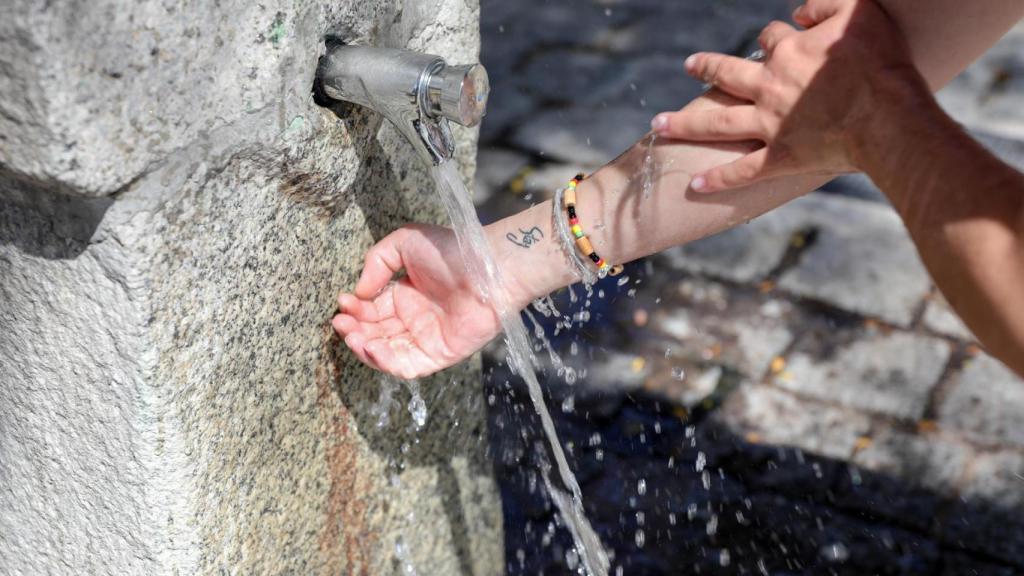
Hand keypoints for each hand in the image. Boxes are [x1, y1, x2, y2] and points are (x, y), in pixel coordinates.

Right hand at [332, 224, 501, 379]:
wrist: (490, 267)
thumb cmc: (453, 251)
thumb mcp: (405, 243)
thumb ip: (377, 262)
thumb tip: (359, 292)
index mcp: (405, 296)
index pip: (371, 310)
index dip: (354, 310)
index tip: (343, 302)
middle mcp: (414, 319)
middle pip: (375, 333)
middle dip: (354, 330)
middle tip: (340, 323)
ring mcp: (426, 339)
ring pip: (387, 353)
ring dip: (365, 348)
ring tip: (352, 336)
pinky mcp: (440, 355)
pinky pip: (408, 366)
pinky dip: (388, 362)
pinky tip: (372, 348)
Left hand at [651, 0, 927, 191]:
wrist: (886, 115)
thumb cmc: (882, 62)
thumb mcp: (860, 12)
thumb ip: (828, 3)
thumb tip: (800, 11)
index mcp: (788, 53)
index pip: (771, 37)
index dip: (775, 37)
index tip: (778, 40)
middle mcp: (769, 87)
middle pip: (726, 73)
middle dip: (705, 68)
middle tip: (689, 66)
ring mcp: (769, 124)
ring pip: (716, 124)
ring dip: (684, 124)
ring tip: (658, 125)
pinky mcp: (778, 157)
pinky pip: (742, 171)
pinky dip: (718, 180)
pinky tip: (694, 185)